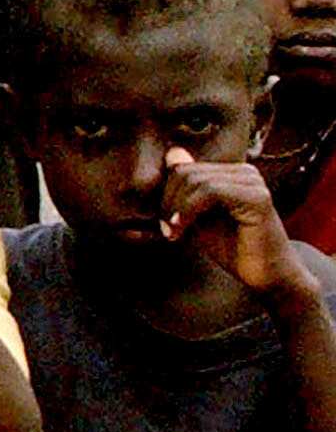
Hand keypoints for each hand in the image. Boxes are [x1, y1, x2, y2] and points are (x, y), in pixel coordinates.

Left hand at [161, 148, 321, 316]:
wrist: (266, 276)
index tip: (163, 221)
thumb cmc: (233, 249)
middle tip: (166, 228)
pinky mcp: (257, 197)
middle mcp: (245, 172)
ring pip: (196, 180)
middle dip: (169, 201)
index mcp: (232, 173)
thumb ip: (183, 193)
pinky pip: (210, 192)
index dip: (167, 193)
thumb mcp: (197, 218)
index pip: (185, 167)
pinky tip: (181, 229)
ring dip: (176, 208)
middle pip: (187, 172)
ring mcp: (253, 182)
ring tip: (173, 232)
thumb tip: (171, 155)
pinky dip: (188, 210)